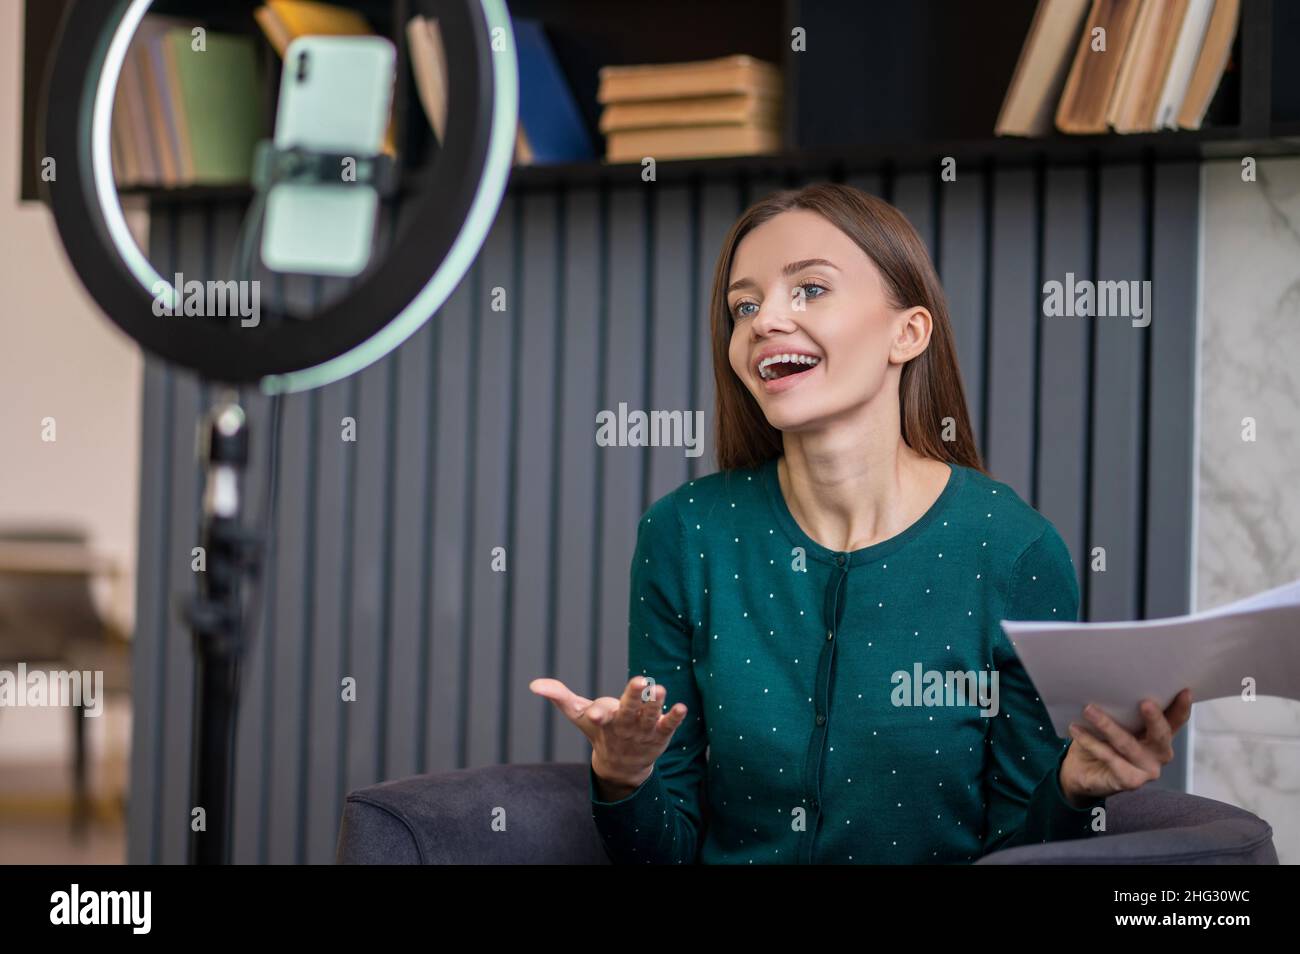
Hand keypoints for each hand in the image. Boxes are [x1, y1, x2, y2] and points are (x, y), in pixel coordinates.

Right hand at [529, 675, 687, 797]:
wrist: (621, 766)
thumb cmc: (598, 731)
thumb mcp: (578, 714)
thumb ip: (559, 696)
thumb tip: (534, 685)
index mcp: (605, 722)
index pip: (599, 718)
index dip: (598, 714)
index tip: (596, 713)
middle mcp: (624, 727)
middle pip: (629, 712)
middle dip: (634, 698)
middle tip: (641, 680)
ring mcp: (643, 732)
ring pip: (650, 718)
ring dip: (656, 705)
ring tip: (662, 690)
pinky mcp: (660, 735)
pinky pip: (668, 727)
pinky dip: (674, 718)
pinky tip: (682, 707)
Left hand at [1059, 688, 1192, 806]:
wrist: (1081, 770)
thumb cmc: (1102, 739)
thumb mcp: (1114, 721)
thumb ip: (1122, 710)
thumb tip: (1111, 684)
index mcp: (1159, 735)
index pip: (1176, 720)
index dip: (1182, 707)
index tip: (1184, 690)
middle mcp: (1159, 753)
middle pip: (1161, 735)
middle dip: (1154, 718)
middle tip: (1145, 702)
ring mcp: (1148, 769)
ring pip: (1128, 744)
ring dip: (1107, 725)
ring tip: (1089, 709)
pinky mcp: (1131, 781)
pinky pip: (1109, 758)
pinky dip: (1091, 742)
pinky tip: (1076, 729)